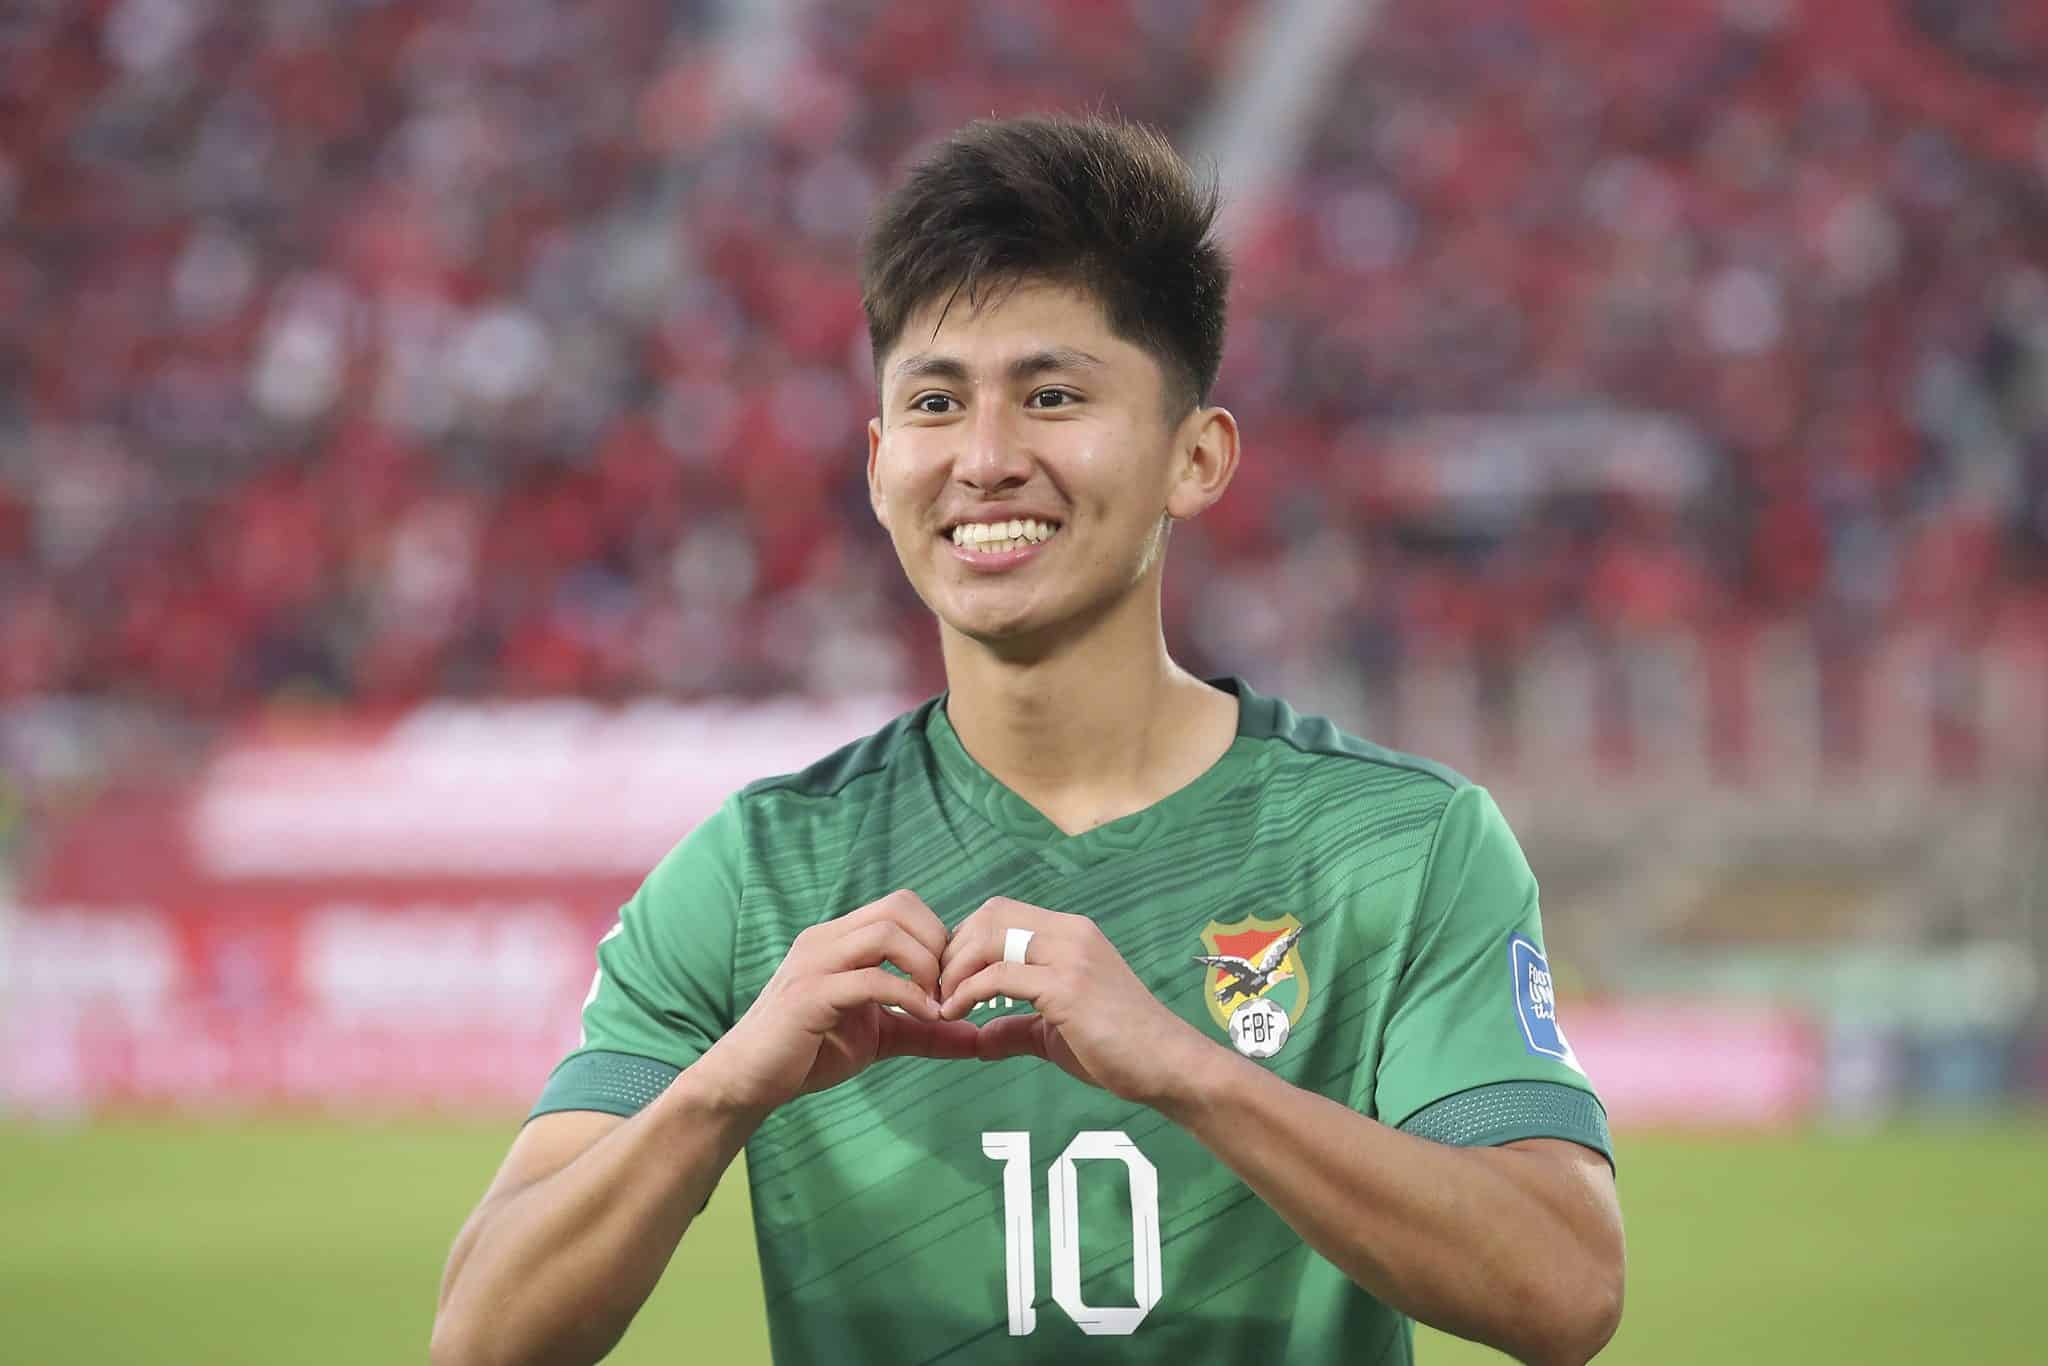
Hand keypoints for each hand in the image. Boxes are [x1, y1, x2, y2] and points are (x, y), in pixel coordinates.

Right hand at [697, 889, 980, 1115]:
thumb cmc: (810, 1051)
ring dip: (925, 965)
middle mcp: (827, 939)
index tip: (954, 979)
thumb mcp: (880, 1036)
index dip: (938, 935)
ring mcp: (815, 963)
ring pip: (886, 933)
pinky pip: (870, 980)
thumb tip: (977, 1038)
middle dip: (938, 943)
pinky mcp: (809, 995)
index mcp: (841, 938)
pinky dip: (908, 997)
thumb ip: (924, 1031)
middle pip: (900, 906)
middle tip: (950, 988)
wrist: (749, 1079)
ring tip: (939, 1003)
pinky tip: (925, 1018)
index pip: (902, 905)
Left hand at [936, 897, 1213, 1106]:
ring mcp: (1070, 956)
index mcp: (1070, 933)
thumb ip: (1017, 1027)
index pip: (1001, 912)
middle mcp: (1070, 933)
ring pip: (990, 936)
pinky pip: (1000, 976)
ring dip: (955, 969)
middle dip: (954, 950)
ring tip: (944, 1003)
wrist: (1168, 1066)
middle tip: (939, 990)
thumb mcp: (1057, 1033)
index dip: (965, 940)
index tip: (949, 979)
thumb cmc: (1119, 1049)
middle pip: (990, 914)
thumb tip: (979, 1038)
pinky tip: (958, 1016)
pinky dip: (968, 992)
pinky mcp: (1067, 986)